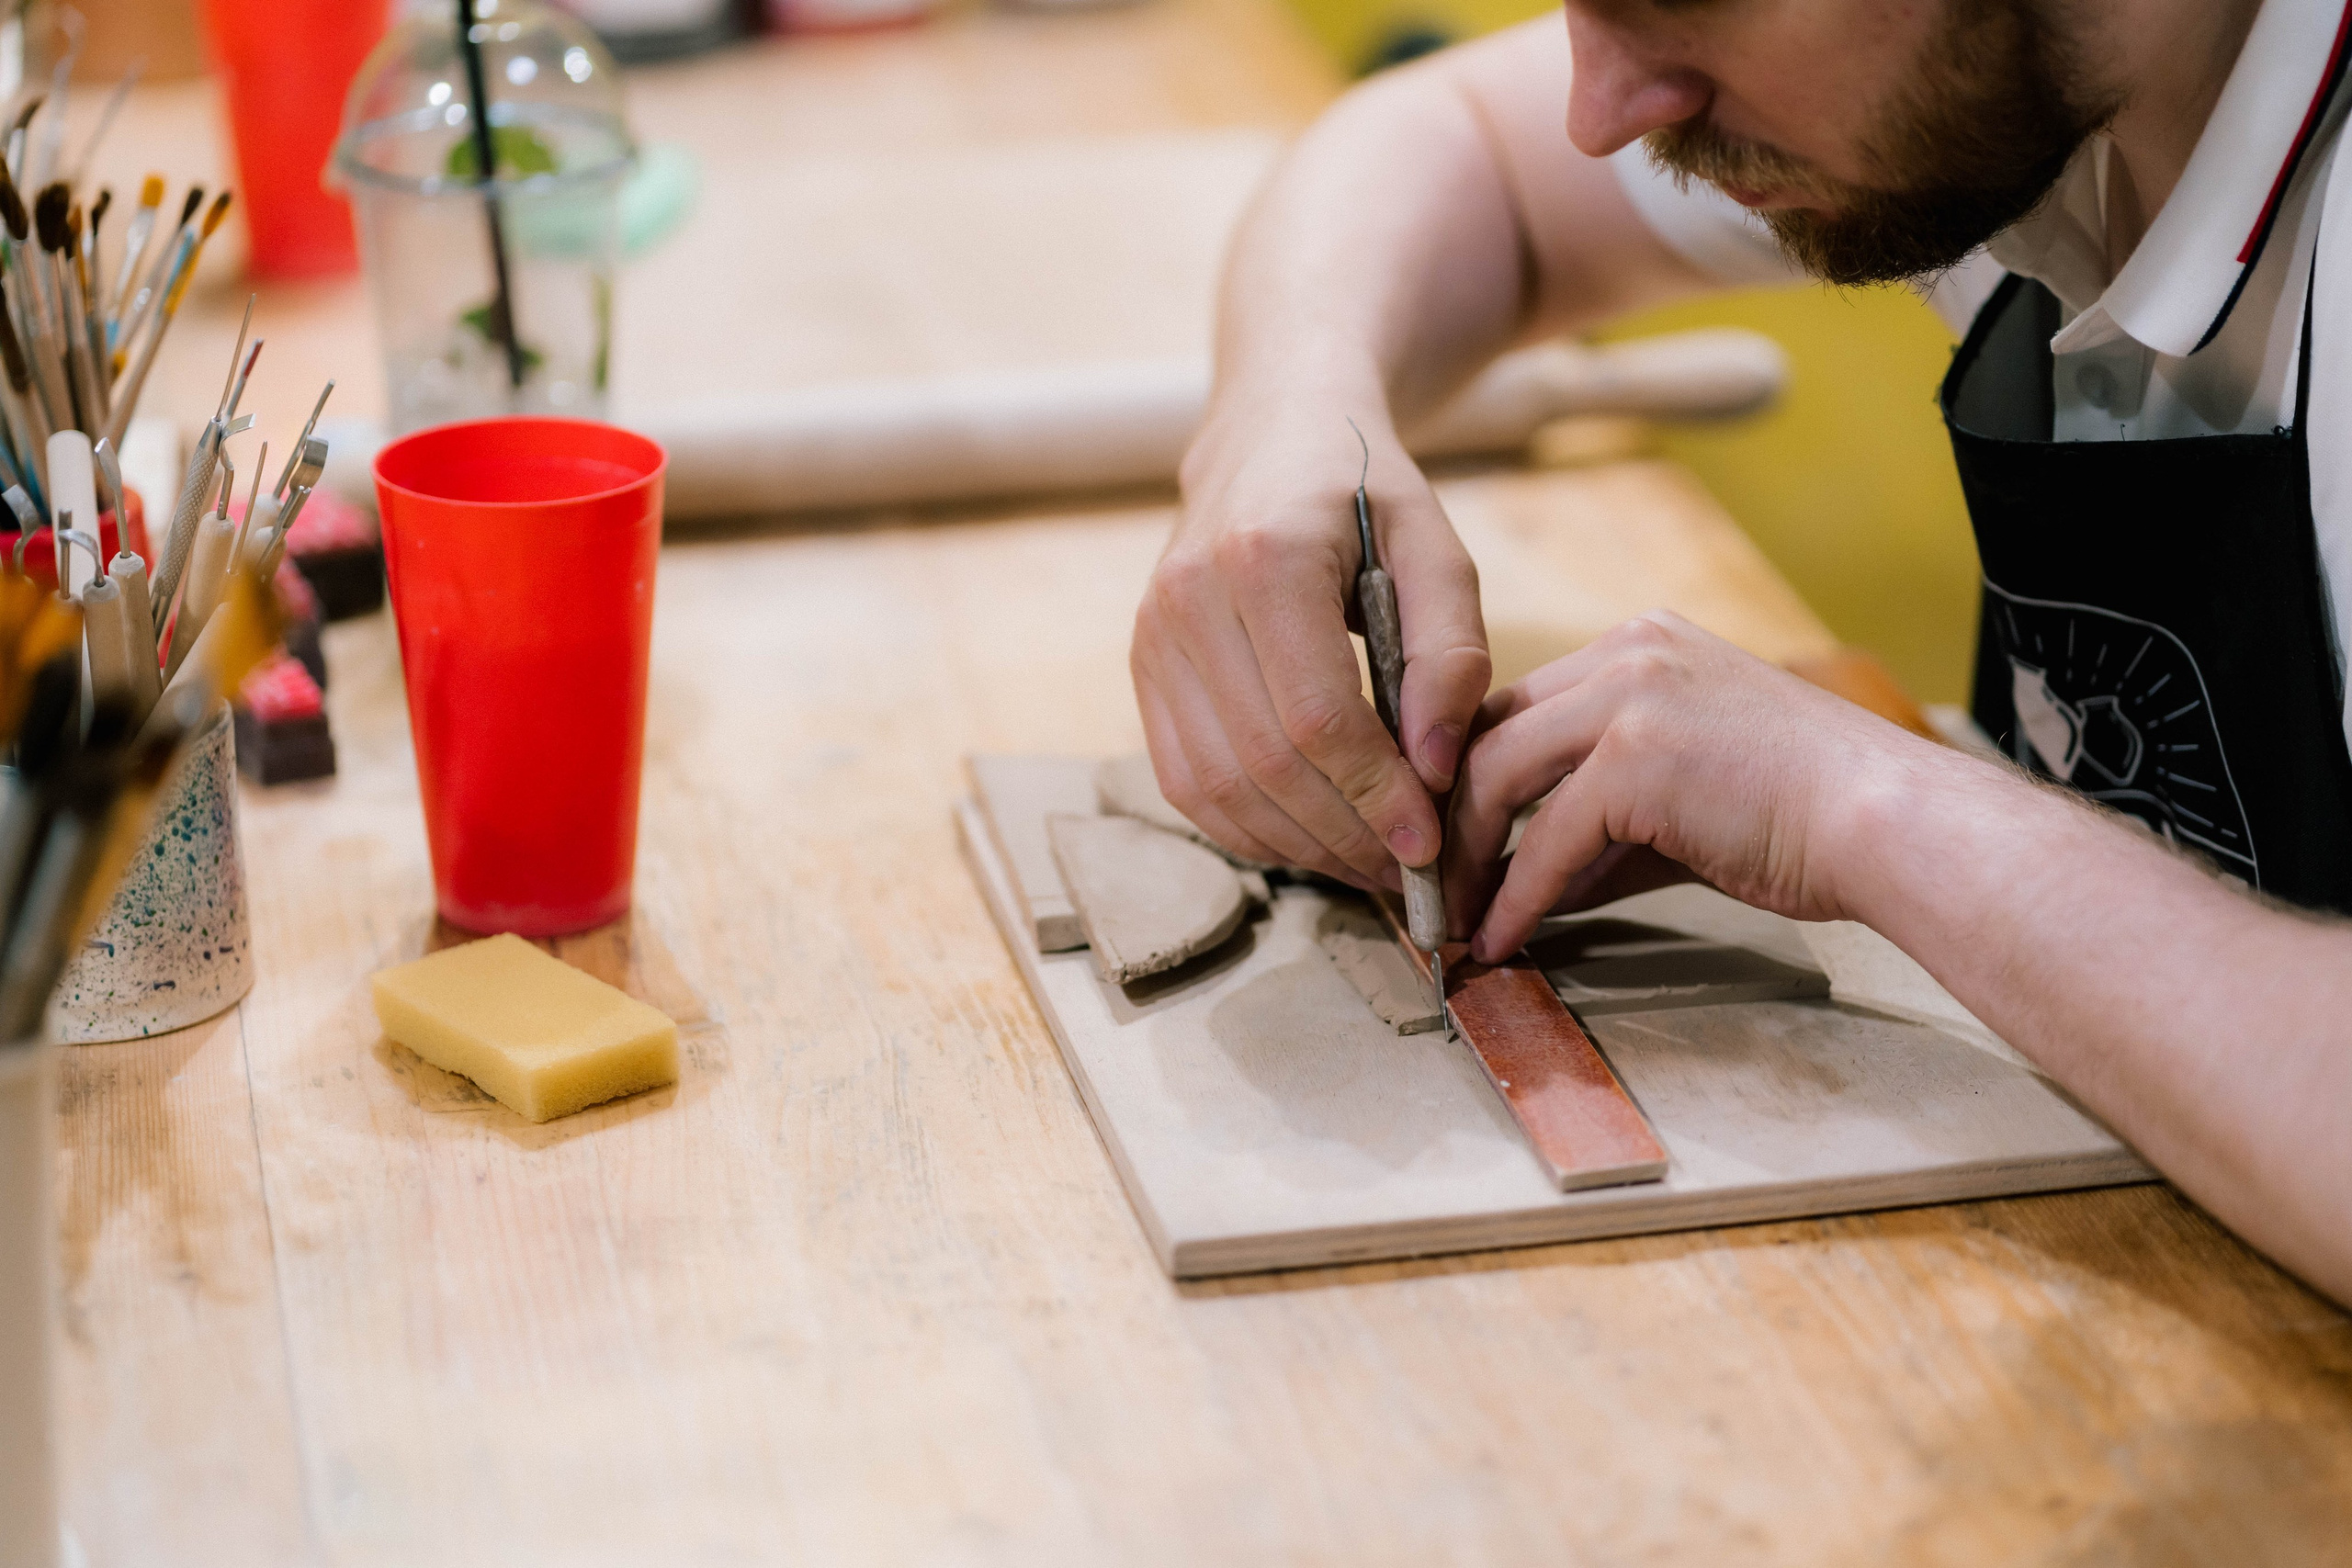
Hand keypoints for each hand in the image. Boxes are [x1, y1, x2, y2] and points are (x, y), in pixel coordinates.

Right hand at [1131, 393, 1490, 888]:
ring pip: (1217, 789)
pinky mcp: (1143, 671)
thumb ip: (1451, 649)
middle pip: (1263, 765)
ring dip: (1298, 847)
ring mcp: (1152, 639)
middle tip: (1408, 869)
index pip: (1314, 717)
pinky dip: (1251, 830)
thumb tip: (1433, 764)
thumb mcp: (1434, 544)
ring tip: (1368, 865)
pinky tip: (1312, 840)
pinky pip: (1187, 783)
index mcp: (1263, 557)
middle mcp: (1188, 601)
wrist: (1270, 434)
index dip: (1373, 794)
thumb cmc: (1364, 490)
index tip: (1428, 841)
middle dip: (1343, 834)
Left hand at [1443, 612, 1948, 960]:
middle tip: (1427, 885)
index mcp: (1642, 645)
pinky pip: (1544, 837)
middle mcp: (1629, 652)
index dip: (1468, 776)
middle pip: (1489, 731)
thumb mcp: (1682, 800)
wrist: (1892, 825)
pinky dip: (1514, 895)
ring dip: (1463, 856)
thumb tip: (1529, 883)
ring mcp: (1631, 696)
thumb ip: (1601, 826)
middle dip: (1446, 815)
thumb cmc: (1808, 818)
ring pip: (1496, 775)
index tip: (1445, 839)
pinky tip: (1500, 938)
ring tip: (1450, 917)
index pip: (1519, 705)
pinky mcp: (1637, 757)